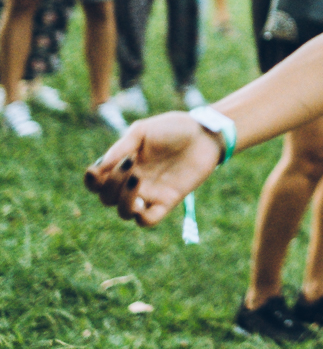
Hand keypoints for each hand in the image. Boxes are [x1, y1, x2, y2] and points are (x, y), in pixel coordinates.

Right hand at [83, 113, 221, 224]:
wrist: (204, 134)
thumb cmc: (173, 128)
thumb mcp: (143, 131)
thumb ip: (121, 147)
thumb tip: (98, 167)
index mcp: (122, 164)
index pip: (96, 182)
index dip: (91, 181)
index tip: (96, 171)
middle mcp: (132, 182)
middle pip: (107, 198)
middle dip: (111, 185)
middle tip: (129, 163)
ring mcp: (149, 193)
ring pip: (124, 213)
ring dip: (124, 201)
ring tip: (137, 178)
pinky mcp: (167, 201)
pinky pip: (148, 220)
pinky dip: (142, 216)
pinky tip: (146, 199)